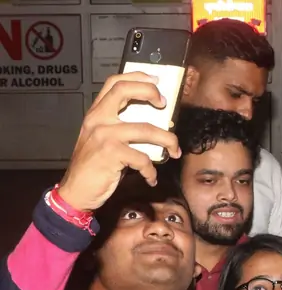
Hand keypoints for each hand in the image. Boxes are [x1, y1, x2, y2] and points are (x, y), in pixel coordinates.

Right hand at [58, 72, 180, 211]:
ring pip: (146, 129)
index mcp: (96, 113)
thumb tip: (153, 121)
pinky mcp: (111, 154)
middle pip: (125, 91)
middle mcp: (98, 119)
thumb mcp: (101, 139)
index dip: (137, 77)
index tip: (156, 82)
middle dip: (150, 93)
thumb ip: (118, 126)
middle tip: (165, 105)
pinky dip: (151, 170)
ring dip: (168, 140)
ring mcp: (104, 135)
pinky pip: (143, 158)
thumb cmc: (94, 165)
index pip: (114, 83)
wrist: (76, 189)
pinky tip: (151, 177)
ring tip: (175, 150)